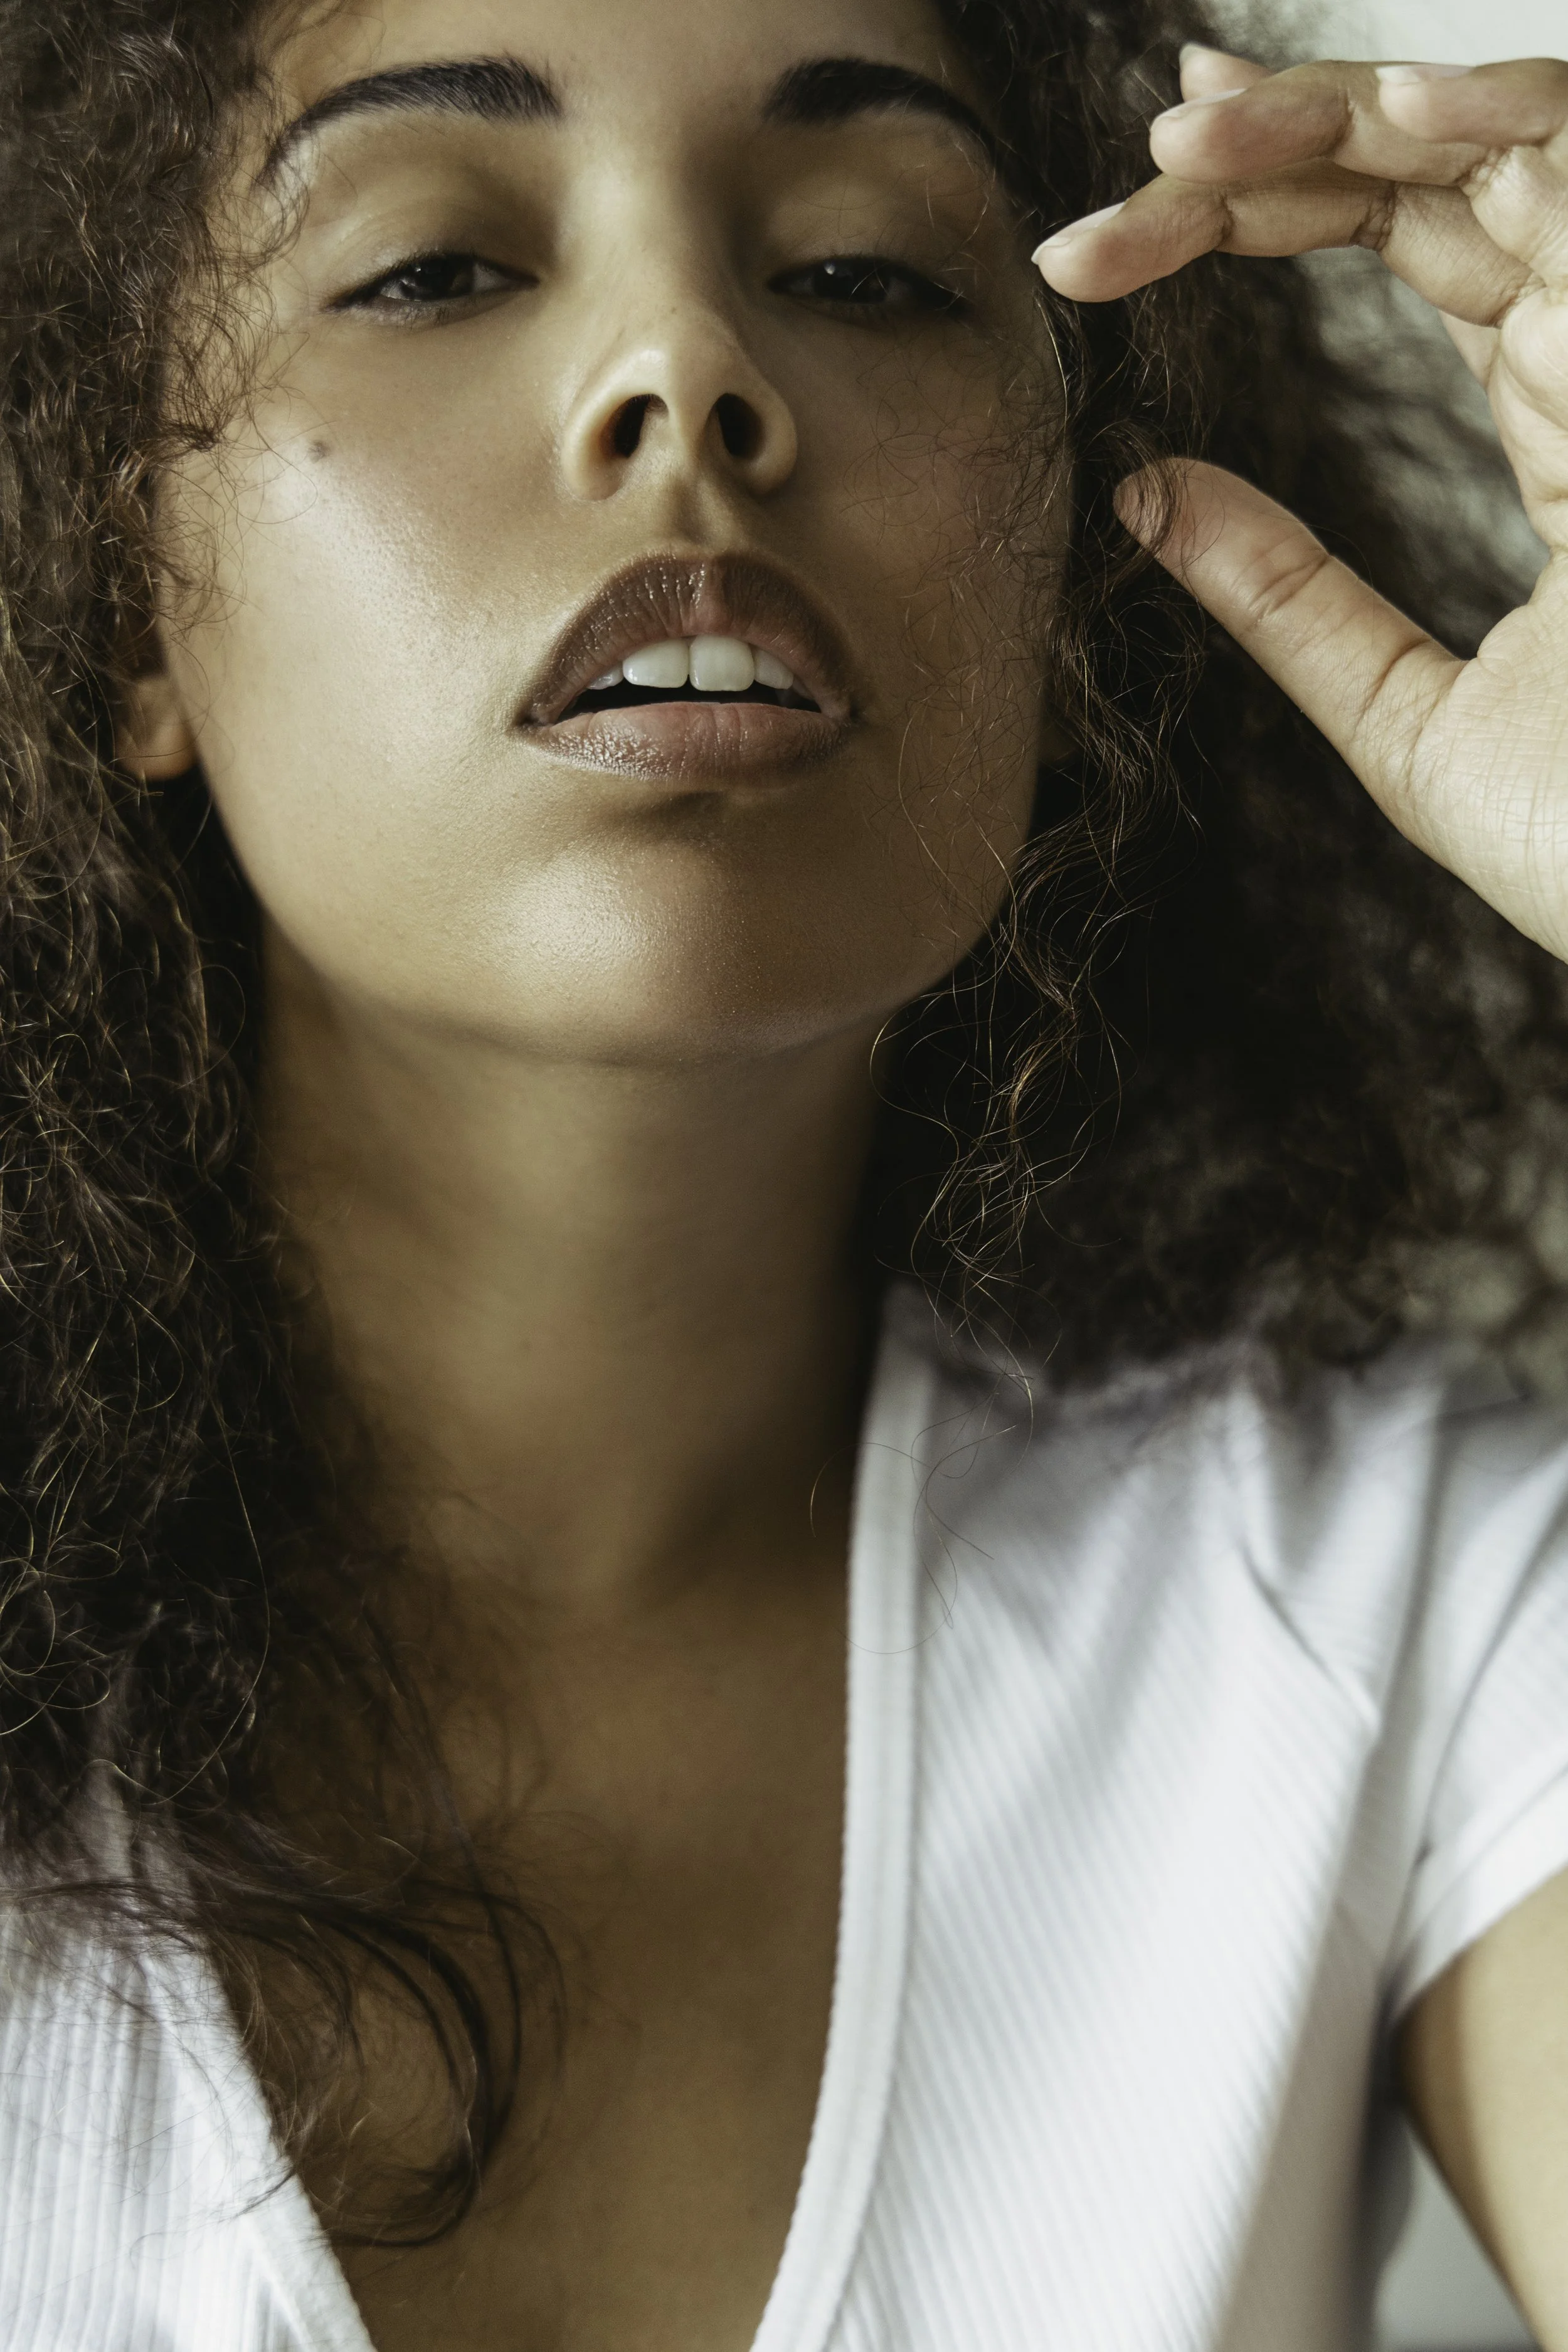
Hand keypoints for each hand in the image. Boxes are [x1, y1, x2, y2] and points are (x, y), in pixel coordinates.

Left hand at [1035, 45, 1567, 965]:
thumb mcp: (1406, 714)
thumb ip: (1289, 600)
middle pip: (1438, 165)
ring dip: (1343, 108)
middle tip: (1138, 157)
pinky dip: (1505, 108)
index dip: (1269, 202)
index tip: (1108, 241)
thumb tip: (1141, 494)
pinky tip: (1389, 103)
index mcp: (1564, 417)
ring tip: (1197, 134)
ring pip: (1507, 130)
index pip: (1409, 241)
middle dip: (1274, 140)